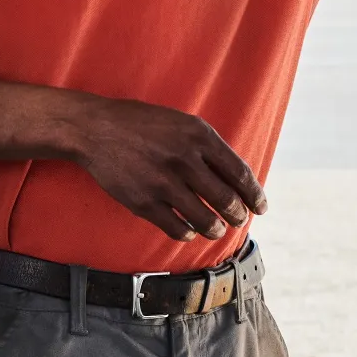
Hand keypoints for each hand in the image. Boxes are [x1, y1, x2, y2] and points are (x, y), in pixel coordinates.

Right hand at [71, 97, 267, 242]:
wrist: (95, 129)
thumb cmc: (142, 124)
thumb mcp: (181, 123)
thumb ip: (208, 147)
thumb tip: (236, 177)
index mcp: (198, 136)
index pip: (239, 173)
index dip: (254, 195)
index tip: (261, 207)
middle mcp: (184, 159)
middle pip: (225, 199)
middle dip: (237, 215)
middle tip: (239, 220)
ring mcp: (163, 183)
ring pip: (204, 219)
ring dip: (215, 229)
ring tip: (217, 230)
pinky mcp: (143, 202)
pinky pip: (176, 228)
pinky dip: (188, 233)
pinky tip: (189, 231)